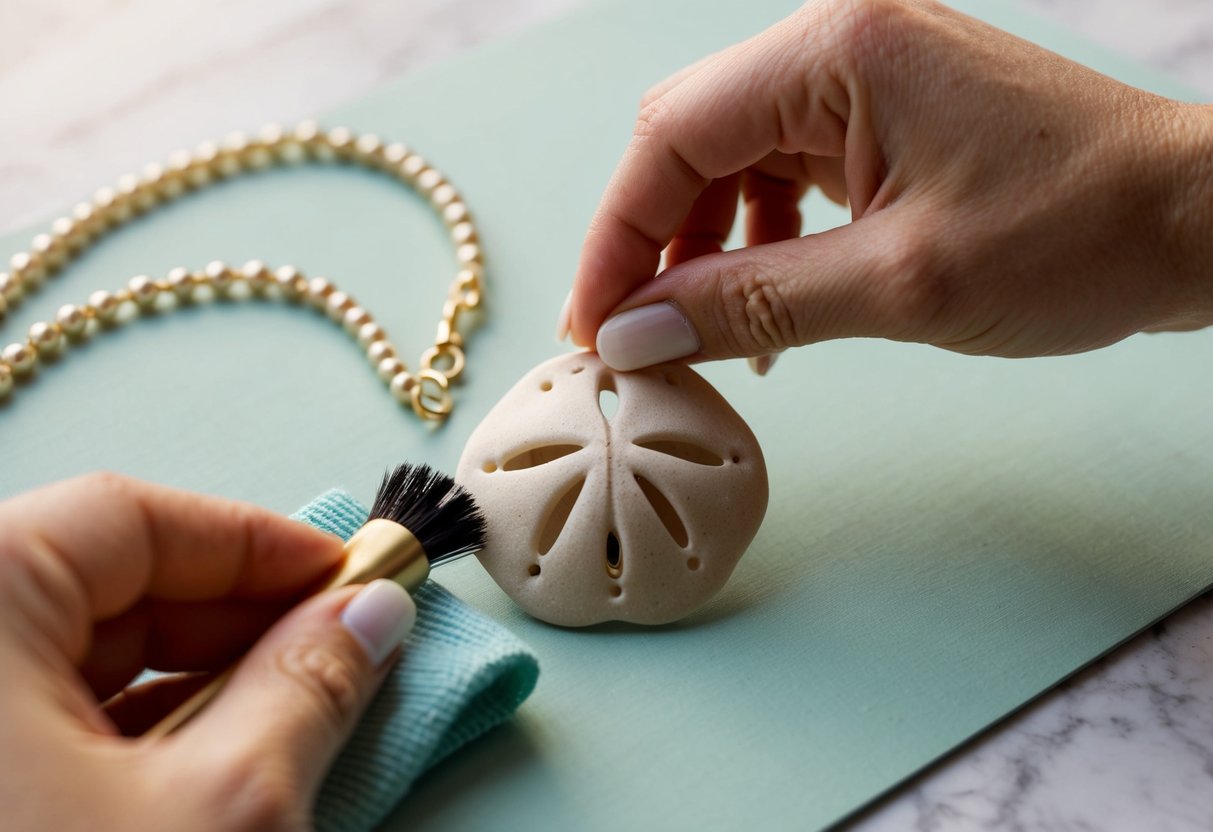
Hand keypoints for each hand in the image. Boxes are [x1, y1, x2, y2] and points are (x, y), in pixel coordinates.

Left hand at [0, 473, 415, 830]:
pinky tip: (209, 771)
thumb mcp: (219, 808)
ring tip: (287, 718)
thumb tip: (369, 616)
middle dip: (230, 617)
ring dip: (191, 683)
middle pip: (96, 585)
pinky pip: (34, 726)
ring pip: (69, 660)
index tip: (340, 573)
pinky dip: (131, 737)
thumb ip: (305, 689)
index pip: (124, 517)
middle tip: (330, 647)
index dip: (252, 541)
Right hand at [566, 0, 1212, 370]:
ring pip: (733, 162)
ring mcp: (864, 80)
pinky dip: (758, 243)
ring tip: (699, 336)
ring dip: (701, 250)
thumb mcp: (898, 284)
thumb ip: (750, 305)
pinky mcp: (887, 120)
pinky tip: (765, 308)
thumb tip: (635, 337)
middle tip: (627, 337)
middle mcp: (837, 46)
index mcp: (834, 52)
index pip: (672, 137)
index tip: (592, 329)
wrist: (1197, 223)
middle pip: (690, 141)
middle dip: (649, 243)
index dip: (616, 239)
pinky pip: (787, 176)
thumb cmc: (1077, 234)